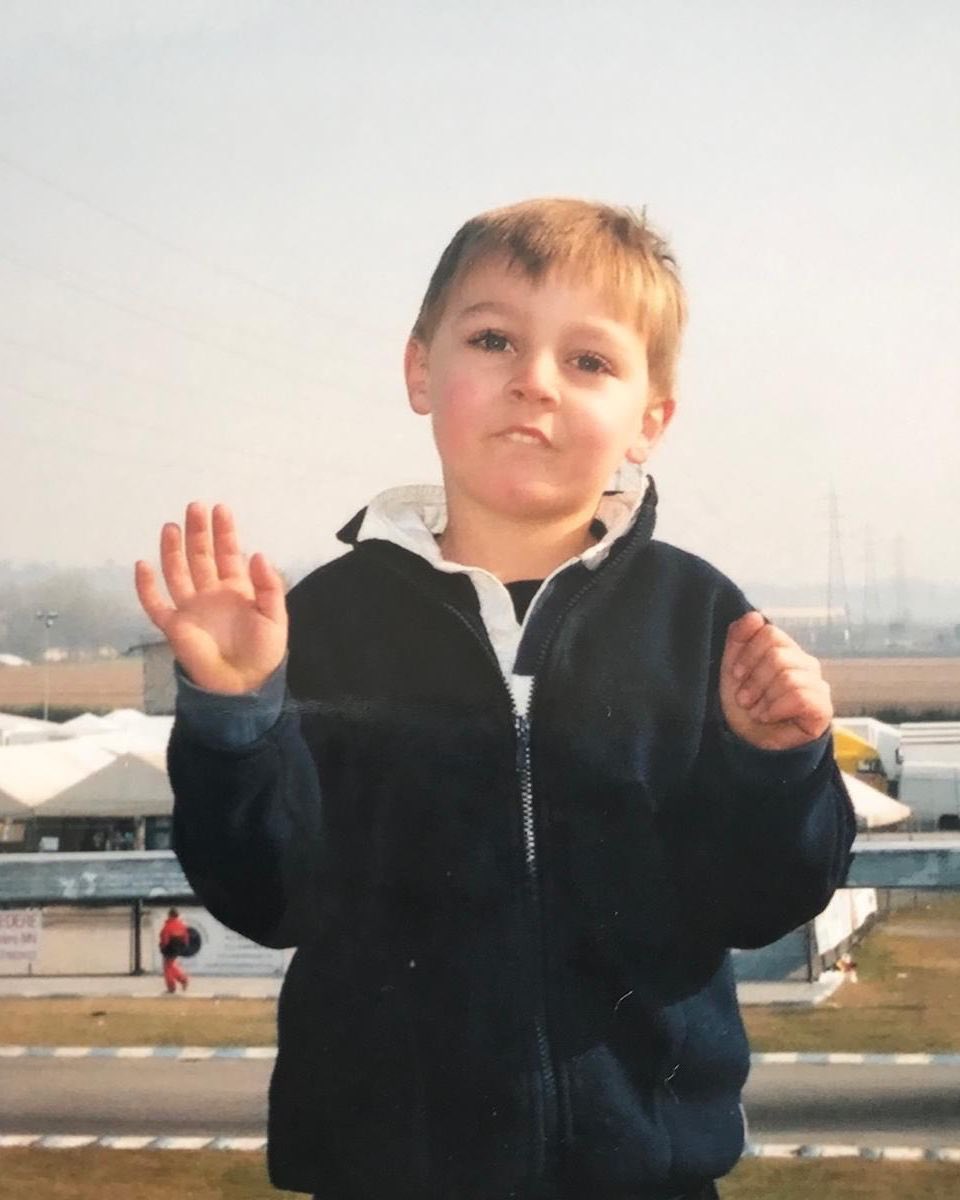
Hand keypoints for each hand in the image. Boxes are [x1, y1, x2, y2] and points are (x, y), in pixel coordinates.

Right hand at [134, 502, 287, 693]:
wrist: (244, 685)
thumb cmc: (263, 651)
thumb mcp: (275, 616)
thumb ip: (269, 586)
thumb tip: (257, 554)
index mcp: (236, 589)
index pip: (228, 554)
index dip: (224, 532)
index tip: (220, 509)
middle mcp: (210, 593)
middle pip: (201, 556)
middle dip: (198, 532)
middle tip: (195, 507)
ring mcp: (190, 608)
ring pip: (177, 572)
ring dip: (173, 550)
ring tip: (170, 526)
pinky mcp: (174, 627)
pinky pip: (155, 604)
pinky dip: (146, 586)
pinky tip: (141, 565)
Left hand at [719, 611, 832, 750]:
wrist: (749, 743)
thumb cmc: (743, 705)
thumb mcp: (732, 667)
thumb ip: (739, 638)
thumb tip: (755, 616)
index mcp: (786, 650)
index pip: (769, 633)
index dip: (747, 654)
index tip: (736, 675)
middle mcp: (806, 663)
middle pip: (777, 654)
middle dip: (753, 680)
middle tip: (746, 699)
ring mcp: (817, 685)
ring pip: (787, 676)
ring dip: (763, 698)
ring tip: (757, 711)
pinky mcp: (823, 708)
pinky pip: (799, 697)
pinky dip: (775, 709)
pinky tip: (769, 717)